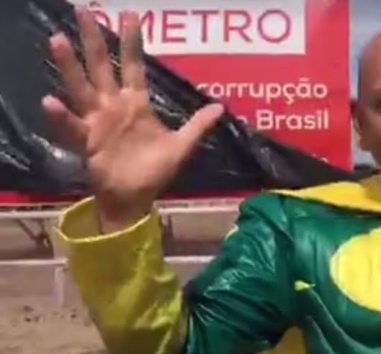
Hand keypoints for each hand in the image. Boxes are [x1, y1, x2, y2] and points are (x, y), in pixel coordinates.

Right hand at [44, 7, 223, 230]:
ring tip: (58, 41)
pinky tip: (50, 101)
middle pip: (101, 66)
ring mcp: (97, 121)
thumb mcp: (182, 146)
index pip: (132, 65)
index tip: (130, 15)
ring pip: (81, 87)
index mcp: (136, 103)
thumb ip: (197, 125)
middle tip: (84, 10)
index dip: (131, 42)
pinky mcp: (87, 140)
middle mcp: (113, 106)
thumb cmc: (154, 170)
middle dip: (93, 39)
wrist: (136, 198)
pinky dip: (61, 116)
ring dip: (69, 65)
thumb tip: (220, 107)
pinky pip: (72, 125)